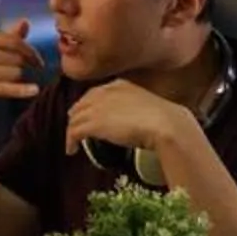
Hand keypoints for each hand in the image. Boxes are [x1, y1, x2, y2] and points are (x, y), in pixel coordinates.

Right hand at [0, 25, 40, 127]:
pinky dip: (23, 90)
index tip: (38, 63)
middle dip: (20, 68)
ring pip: (15, 73)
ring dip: (15, 81)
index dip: (30, 51)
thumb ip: (4, 38)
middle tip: (11, 78)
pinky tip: (34, 90)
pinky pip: (7, 88)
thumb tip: (25, 22)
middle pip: (16, 58)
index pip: (13, 41)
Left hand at [65, 79, 192, 162]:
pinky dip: (70, 141)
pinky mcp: (94, 123)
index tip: (87, 117)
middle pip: (81, 105)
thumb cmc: (165, 120)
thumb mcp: (147, 107)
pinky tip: (72, 150)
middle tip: (76, 130)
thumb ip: (135, 110)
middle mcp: (105, 93)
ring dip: (72, 131)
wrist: (166, 125)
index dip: (87, 106)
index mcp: (119, 85)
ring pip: (75, 119)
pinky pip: (74, 132)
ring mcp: (98, 107)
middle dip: (76, 117)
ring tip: (72, 143)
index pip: (94, 93)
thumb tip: (133, 122)